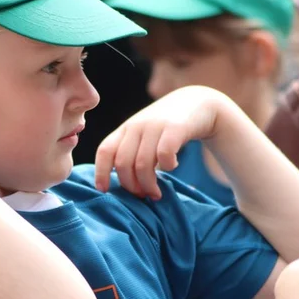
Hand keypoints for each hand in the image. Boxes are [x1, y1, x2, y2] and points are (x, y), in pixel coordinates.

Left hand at [94, 86, 227, 198]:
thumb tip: (125, 185)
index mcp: (125, 129)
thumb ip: (132, 153)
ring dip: (148, 185)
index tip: (104, 190)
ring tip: (156, 193)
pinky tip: (173, 166)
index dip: (101, 172)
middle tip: (142, 196)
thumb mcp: (145, 136)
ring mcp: (155, 125)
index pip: (105, 151)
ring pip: (142, 164)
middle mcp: (137, 125)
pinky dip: (168, 167)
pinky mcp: (176, 127)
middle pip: (123, 163)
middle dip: (131, 186)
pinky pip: (164, 154)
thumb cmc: (167, 128)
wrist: (198, 102)